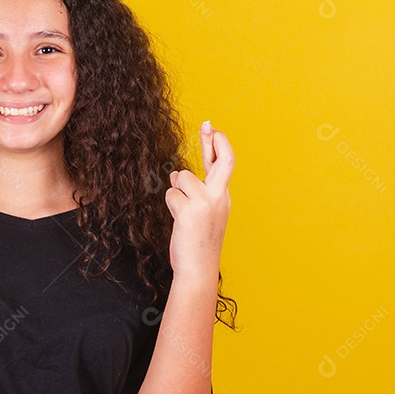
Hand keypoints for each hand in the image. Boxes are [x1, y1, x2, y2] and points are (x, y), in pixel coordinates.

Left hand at [165, 120, 233, 281]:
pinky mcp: (191, 209)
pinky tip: (179, 221)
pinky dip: (170, 204)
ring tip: (182, 216)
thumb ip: (192, 192)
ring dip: (176, 193)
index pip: (224, 165)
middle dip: (213, 141)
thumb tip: (176, 175)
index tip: (212, 129)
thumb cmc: (197, 243)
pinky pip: (171, 193)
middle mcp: (219, 197)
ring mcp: (206, 202)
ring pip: (182, 178)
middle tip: (207, 124)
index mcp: (223, 198)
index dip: (218, 145)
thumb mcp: (199, 214)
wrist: (198, 269)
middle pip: (222, 161)